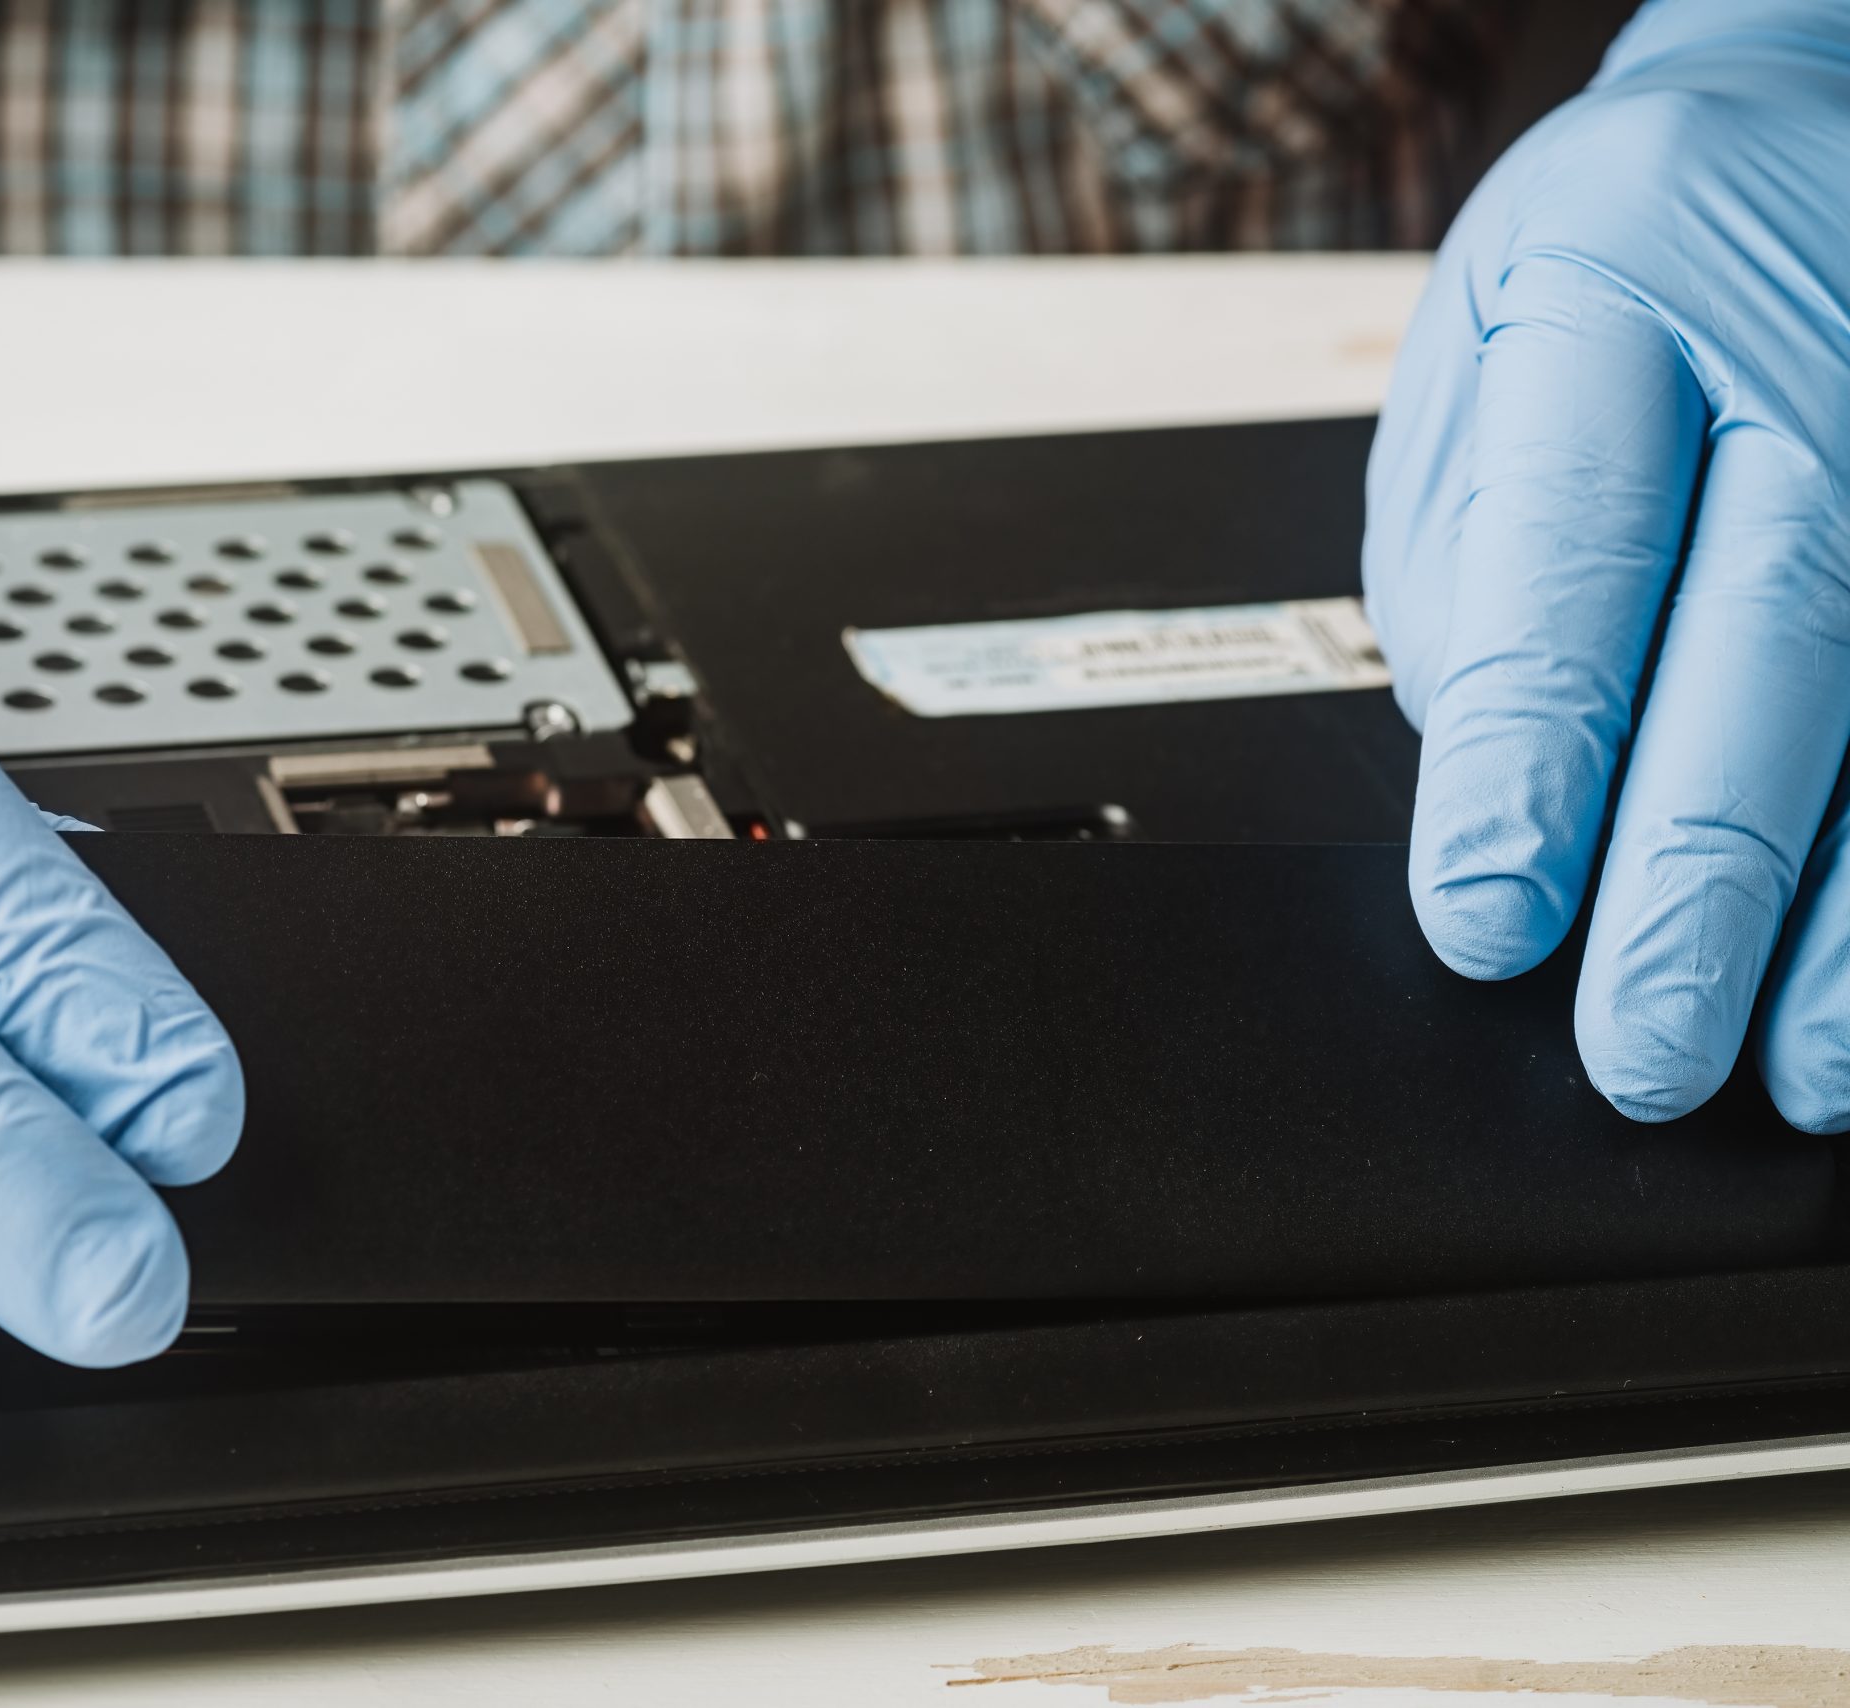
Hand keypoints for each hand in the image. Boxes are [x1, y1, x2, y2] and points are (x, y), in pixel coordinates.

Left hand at [1365, 0, 1849, 1125]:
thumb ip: (1467, 553)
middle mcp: (1826, 337)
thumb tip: (1491, 778)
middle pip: (1775, 637)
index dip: (1528, 761)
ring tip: (1806, 1067)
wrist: (1818, 108)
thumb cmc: (1631, 253)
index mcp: (1626, 275)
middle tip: (1639, 1044)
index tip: (1486, 918)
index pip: (1574, 554)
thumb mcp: (1487, 346)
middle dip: (1702, 875)